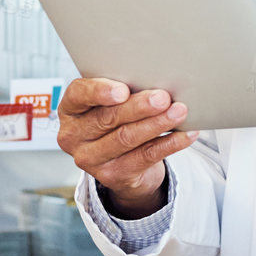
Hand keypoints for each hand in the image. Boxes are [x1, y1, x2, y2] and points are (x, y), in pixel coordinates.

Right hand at [56, 78, 194, 218]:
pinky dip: (169, 144)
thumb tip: (156, 79)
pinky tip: (185, 135)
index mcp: (70, 109)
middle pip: (107, 118)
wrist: (123, 162)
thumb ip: (123, 90)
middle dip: (139, 107)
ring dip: (157, 124)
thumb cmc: (118, 119)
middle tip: (163, 97)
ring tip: (179, 112)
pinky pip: (144, 157)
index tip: (123, 90)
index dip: (99, 91)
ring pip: (126, 138)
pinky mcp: (110, 176)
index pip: (78, 95)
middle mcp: (72, 136)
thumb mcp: (111, 103)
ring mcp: (89, 159)